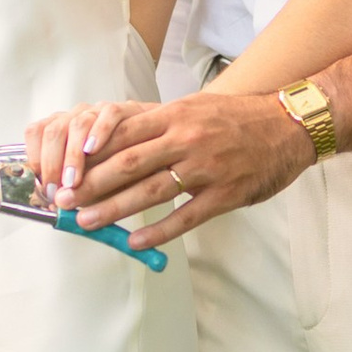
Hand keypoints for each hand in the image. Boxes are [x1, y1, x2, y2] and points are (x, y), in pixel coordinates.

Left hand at [25, 88, 314, 248]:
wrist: (288, 126)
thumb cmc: (234, 119)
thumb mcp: (192, 109)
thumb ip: (156, 125)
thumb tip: (110, 143)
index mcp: (174, 115)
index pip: (121, 133)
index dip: (88, 153)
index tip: (64, 170)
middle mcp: (186, 138)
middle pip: (128, 163)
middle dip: (91, 185)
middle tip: (64, 202)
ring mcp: (207, 167)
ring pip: (151, 191)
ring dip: (114, 209)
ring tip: (87, 223)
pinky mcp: (226, 193)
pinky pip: (186, 216)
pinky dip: (158, 231)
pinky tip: (135, 242)